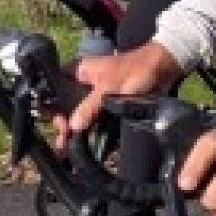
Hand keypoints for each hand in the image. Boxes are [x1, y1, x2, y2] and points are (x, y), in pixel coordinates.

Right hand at [66, 42, 180, 137]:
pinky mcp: (107, 103)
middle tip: (63, 141)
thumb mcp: (108, 89)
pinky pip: (92, 117)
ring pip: (78, 112)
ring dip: (73, 128)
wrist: (162, 69)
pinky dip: (87, 128)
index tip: (59, 126)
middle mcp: (83, 81)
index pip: (55, 89)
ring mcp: (95, 93)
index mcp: (79, 71)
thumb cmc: (135, 71)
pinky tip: (81, 141)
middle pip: (65, 104)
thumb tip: (72, 127)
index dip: (52, 107)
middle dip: (63, 122)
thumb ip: (89, 107)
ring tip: (67, 146)